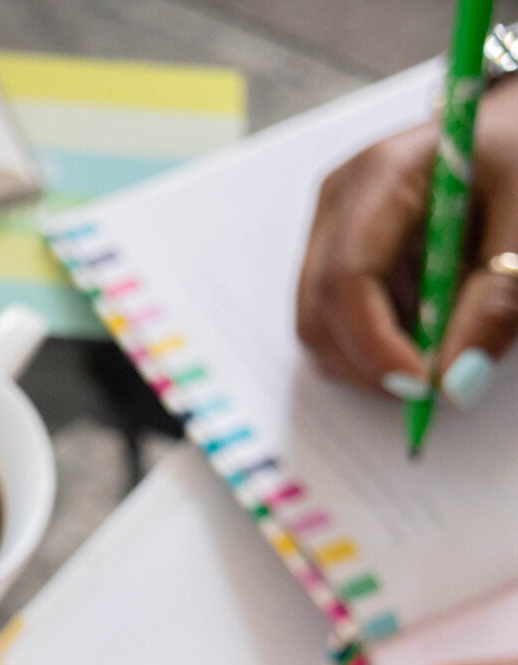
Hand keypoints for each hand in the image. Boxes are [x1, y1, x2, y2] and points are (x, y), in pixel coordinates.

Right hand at [297, 78, 517, 409]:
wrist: (510, 126)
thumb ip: (498, 299)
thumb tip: (459, 382)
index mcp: (380, 176)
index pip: (344, 280)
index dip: (375, 345)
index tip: (424, 385)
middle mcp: (338, 204)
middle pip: (318, 316)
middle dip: (371, 365)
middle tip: (438, 383)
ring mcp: (331, 229)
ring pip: (323, 328)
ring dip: (378, 356)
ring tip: (446, 338)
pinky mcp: (340, 252)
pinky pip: (340, 320)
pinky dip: (382, 341)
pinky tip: (430, 320)